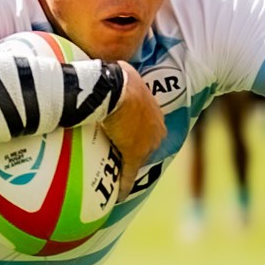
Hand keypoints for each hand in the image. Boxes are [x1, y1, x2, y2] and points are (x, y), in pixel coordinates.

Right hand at [100, 62, 164, 197]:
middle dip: (135, 151)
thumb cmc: (116, 80)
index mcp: (154, 110)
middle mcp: (155, 127)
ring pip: (137, 160)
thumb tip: (109, 68)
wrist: (116, 91)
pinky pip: (129, 174)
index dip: (137, 134)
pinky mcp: (134, 156)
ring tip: (118, 179)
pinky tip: (119, 196)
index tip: (126, 138)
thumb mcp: (122, 75)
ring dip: (128, 169)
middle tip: (121, 159)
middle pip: (146, 144)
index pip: (148, 127)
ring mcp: (146, 143)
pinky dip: (124, 186)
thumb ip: (120, 79)